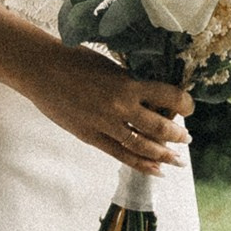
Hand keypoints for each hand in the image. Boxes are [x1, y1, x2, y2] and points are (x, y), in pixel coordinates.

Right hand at [22, 42, 192, 171]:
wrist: (41, 69)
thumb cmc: (74, 60)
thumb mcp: (110, 65)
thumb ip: (129, 81)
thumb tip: (150, 96)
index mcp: (128, 83)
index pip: (168, 96)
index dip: (184, 103)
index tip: (189, 107)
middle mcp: (121, 106)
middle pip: (160, 127)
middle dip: (178, 135)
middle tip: (187, 138)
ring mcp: (105, 124)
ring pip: (143, 146)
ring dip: (164, 155)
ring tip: (177, 160)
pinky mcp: (91, 136)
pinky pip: (121, 154)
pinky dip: (141, 164)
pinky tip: (156, 171)